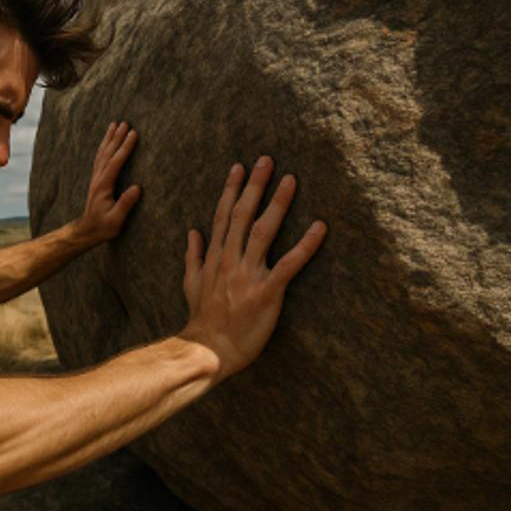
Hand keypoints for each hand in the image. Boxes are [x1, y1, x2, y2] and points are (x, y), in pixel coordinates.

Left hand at [73, 121, 141, 244]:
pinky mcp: (97, 180)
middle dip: (117, 137)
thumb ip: (125, 204)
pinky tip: (107, 141)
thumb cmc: (103, 227)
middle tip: (126, 123)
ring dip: (109, 138)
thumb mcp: (116, 220)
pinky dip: (104, 146)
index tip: (133, 134)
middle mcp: (98, 179)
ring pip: (102, 153)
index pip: (116, 162)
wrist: (87, 231)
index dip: (125, 147)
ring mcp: (96, 178)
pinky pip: (100, 158)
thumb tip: (137, 188)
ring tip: (115, 124)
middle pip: (108, 153)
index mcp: (104, 186)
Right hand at [181, 156, 326, 382]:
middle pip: (244, 215)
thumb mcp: (189, 283)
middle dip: (255, 186)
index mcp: (215, 257)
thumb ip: (193, 256)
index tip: (239, 167)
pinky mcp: (267, 292)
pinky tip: (320, 227)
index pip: (224, 216)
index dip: (232, 190)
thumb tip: (192, 232)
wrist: (208, 349)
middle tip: (267, 160)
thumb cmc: (202, 319)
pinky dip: (305, 245)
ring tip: (291, 180)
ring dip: (278, 204)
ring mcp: (248, 274)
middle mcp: (230, 260)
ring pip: (265, 231)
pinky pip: (290, 264)